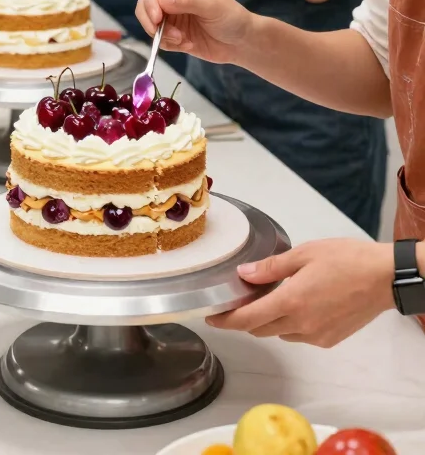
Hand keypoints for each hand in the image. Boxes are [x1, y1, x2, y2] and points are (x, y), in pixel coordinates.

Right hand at [136, 0, 253, 62]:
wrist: (240, 43)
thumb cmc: (231, 17)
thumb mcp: (212, 6)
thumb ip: (187, 1)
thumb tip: (162, 0)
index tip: (156, 16)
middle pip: (144, 3)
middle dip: (150, 19)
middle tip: (158, 31)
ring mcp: (170, 15)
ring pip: (149, 23)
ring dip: (161, 34)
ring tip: (181, 39)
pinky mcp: (171, 33)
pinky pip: (158, 39)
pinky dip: (168, 43)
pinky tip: (187, 44)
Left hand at [206, 239, 394, 346]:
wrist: (384, 277)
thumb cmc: (346, 259)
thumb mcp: (303, 254)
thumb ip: (271, 268)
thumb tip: (244, 274)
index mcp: (291, 302)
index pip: (247, 319)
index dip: (225, 321)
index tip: (211, 317)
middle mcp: (301, 324)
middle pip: (260, 329)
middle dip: (245, 318)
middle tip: (238, 300)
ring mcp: (316, 335)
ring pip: (280, 333)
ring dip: (269, 320)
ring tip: (270, 296)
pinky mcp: (329, 339)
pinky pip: (299, 335)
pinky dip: (290, 323)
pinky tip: (296, 304)